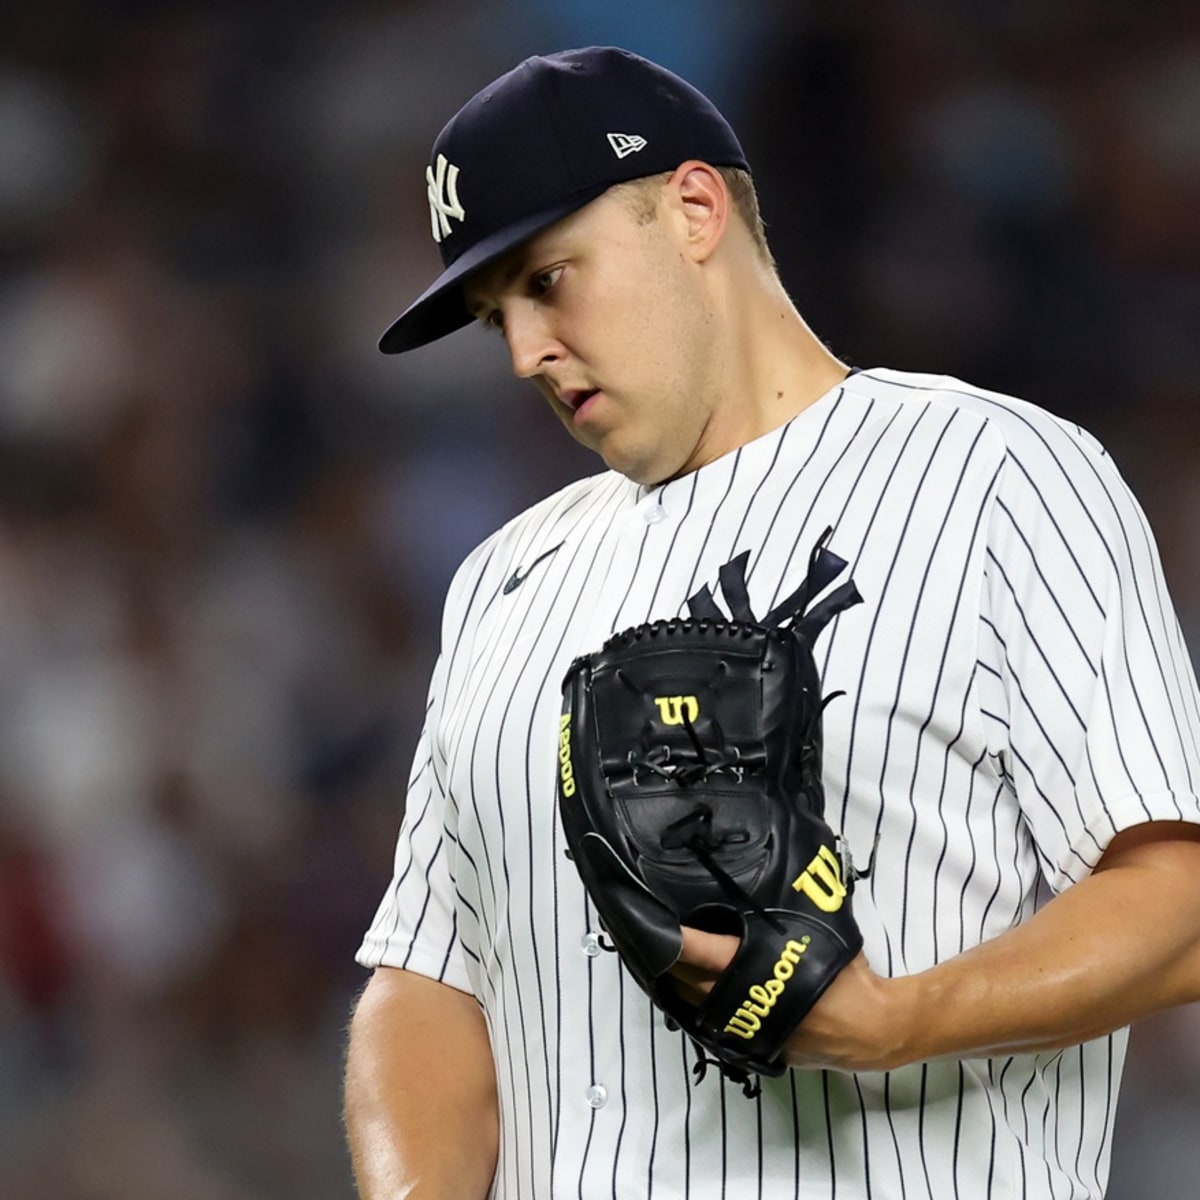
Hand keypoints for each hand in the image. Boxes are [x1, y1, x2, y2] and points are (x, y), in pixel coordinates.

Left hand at [671, 925, 910, 1072]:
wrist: (872, 1029)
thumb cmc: (846, 975)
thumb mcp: (817, 933)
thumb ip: (787, 916)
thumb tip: (772, 885)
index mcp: (759, 966)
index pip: (702, 950)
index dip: (675, 938)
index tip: (651, 923)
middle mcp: (745, 999)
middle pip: (687, 979)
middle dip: (666, 959)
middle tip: (649, 935)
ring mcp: (745, 1027)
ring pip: (694, 1005)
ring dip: (677, 983)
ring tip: (661, 959)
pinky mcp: (751, 1045)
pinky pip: (712, 1024)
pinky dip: (697, 1006)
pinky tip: (689, 990)